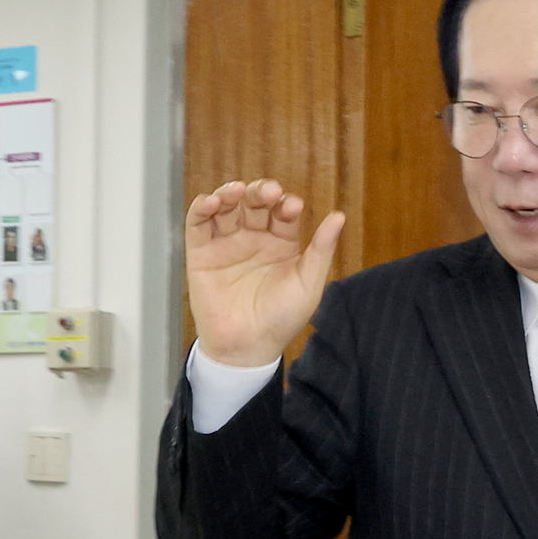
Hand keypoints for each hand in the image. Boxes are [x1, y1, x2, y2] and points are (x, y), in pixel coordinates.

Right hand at [185, 179, 341, 367]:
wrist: (247, 347)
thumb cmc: (281, 319)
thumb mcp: (308, 283)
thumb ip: (322, 249)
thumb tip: (339, 216)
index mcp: (281, 244)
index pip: (282, 212)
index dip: (286, 204)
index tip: (292, 207)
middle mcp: (253, 239)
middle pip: (254, 203)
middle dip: (261, 192)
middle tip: (268, 192)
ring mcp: (227, 244)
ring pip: (227, 207)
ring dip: (231, 193)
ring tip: (237, 191)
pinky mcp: (201, 253)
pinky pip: (198, 224)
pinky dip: (202, 207)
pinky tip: (213, 202)